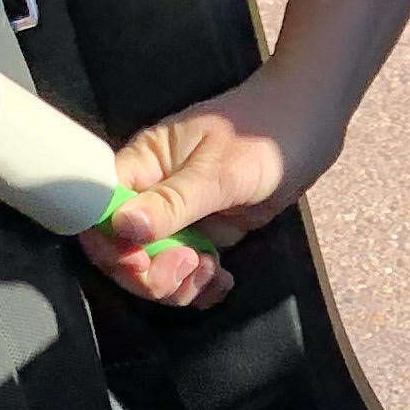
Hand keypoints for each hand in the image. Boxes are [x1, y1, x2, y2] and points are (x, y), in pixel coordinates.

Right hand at [79, 71, 343, 312]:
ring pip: (156, 267)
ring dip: (179, 284)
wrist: (309, 124)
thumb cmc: (263, 134)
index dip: (112, 246)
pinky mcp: (206, 233)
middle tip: (189, 267)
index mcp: (142, 166)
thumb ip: (171, 203)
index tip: (142, 263)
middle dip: (150, 273)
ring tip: (212, 272)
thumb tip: (122, 227)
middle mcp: (152, 193)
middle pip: (124, 250)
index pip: (100, 213)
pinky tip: (223, 281)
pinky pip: (189, 270)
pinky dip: (201, 285)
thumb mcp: (218, 172)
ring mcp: (179, 217)